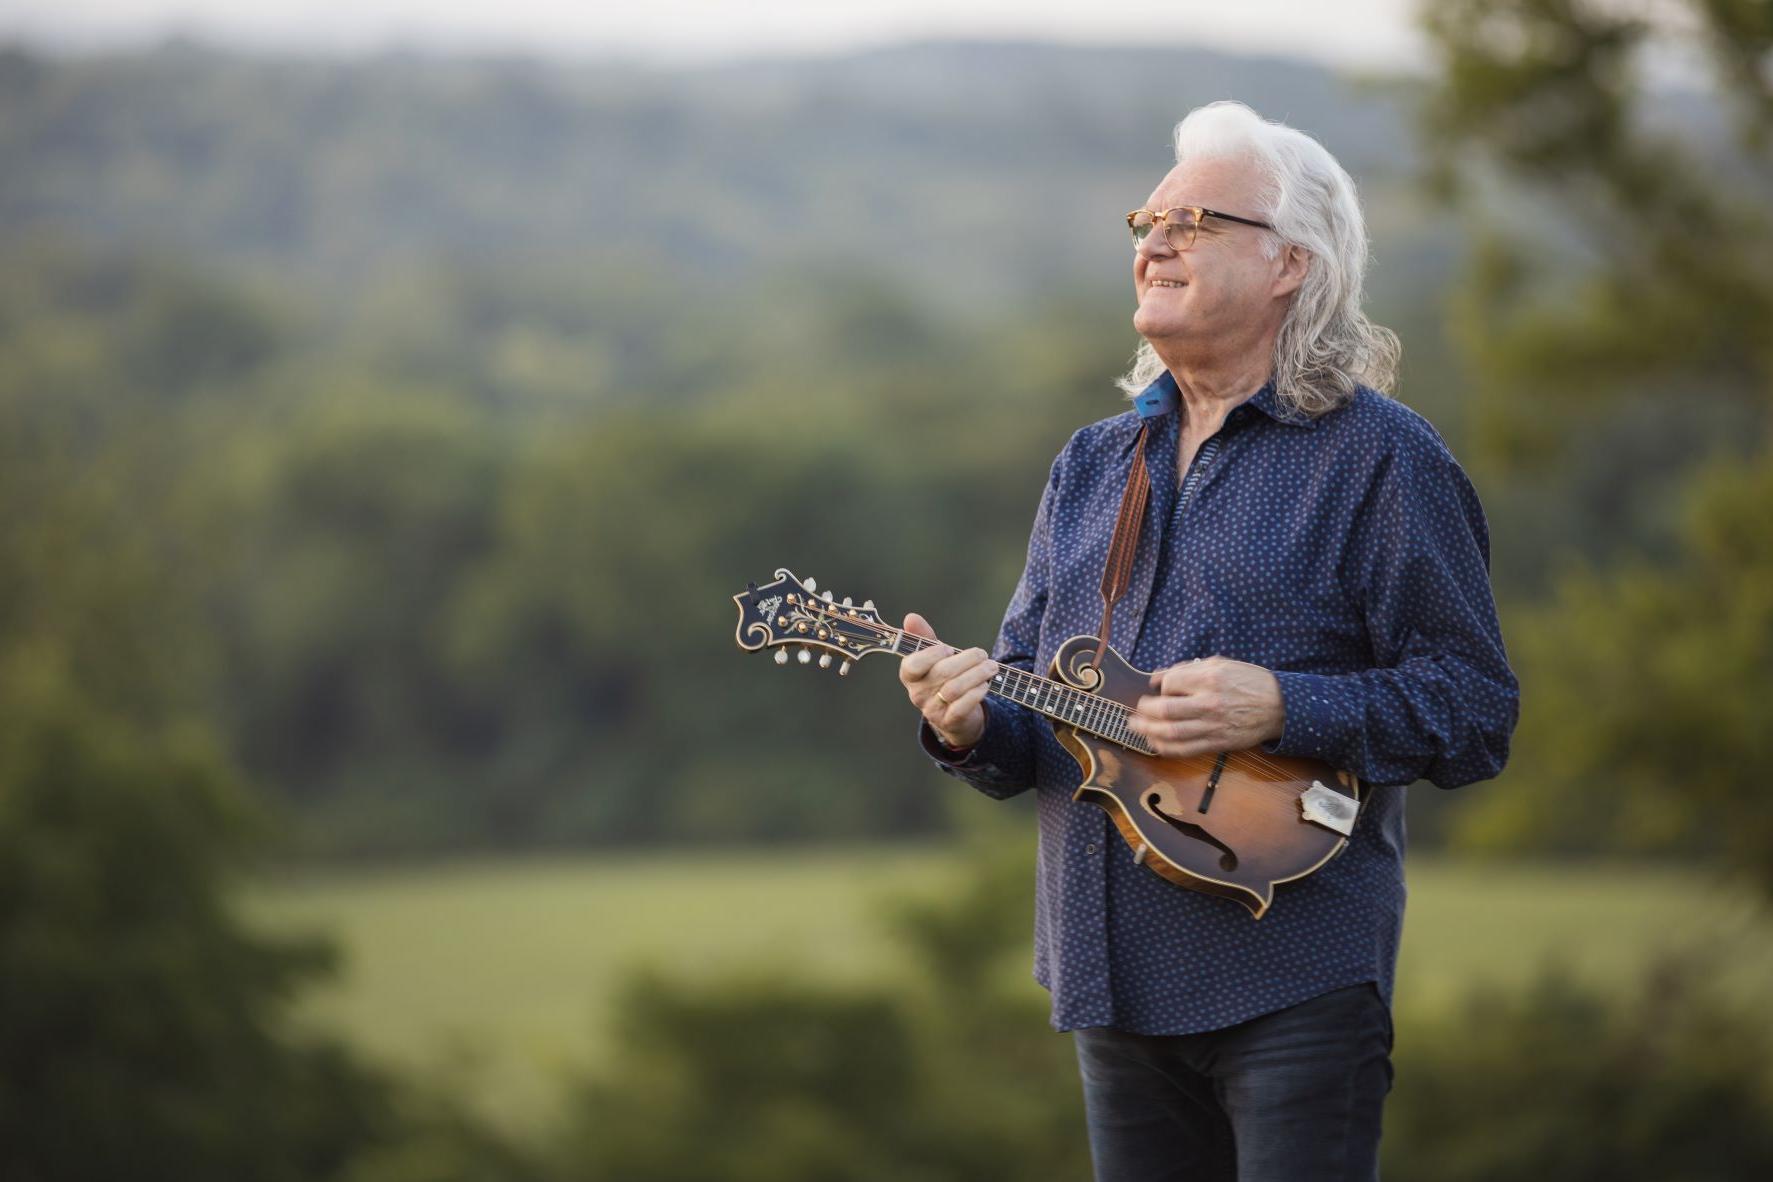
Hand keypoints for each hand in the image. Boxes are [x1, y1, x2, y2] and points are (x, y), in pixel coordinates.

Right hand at [898, 612, 994, 750]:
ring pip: (954, 689)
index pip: (912, 665)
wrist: (954, 715)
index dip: (931, 655)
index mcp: (910, 676)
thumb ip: (924, 638)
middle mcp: (918, 694)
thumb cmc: (943, 679)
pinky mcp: (949, 721)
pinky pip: (962, 707)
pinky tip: (986, 684)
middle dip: (966, 660)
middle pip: (942, 673)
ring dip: (977, 674)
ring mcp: (933, 710)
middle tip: (982, 654)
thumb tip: (911, 617)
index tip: (948, 648)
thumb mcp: (933, 658)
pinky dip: (977, 693)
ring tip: (991, 666)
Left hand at [1127, 656, 1284, 758]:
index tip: (1157, 688)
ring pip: (1171, 733)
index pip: (1170, 683)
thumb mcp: (1221, 664)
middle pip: (1165, 710)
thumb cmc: (1250, 681)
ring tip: (1136, 727)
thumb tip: (1157, 678)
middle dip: (1144, 711)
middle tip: (1135, 711)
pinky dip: (1165, 748)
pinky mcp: (1217, 743)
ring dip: (1148, 731)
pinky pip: (1185, 749)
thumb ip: (1187, 669)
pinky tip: (1154, 743)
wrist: (1280, 707)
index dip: (1159, 686)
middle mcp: (1209, 703)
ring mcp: (1213, 726)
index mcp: (1210, 679)